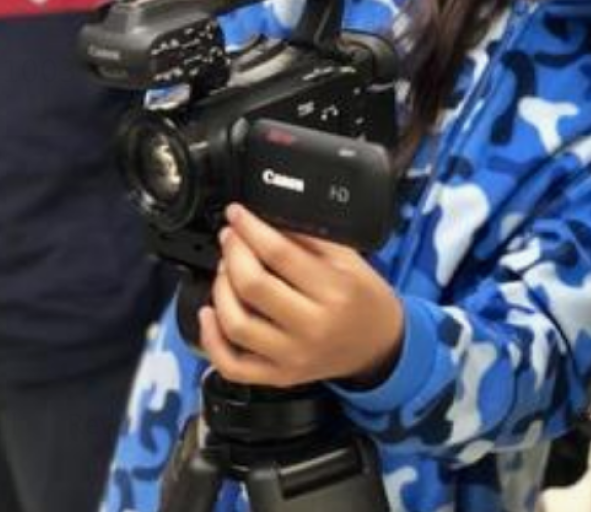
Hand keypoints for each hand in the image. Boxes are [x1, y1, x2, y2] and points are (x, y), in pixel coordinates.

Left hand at [198, 203, 404, 387]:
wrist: (380, 345)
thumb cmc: (364, 299)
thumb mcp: (350, 259)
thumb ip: (309, 239)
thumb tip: (266, 220)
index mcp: (335, 291)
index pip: (279, 253)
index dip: (251, 229)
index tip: (238, 214)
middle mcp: (312, 326)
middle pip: (252, 286)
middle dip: (233, 253)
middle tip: (231, 238)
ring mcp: (293, 356)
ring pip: (236, 323)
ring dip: (220, 289)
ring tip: (225, 270)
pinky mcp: (279, 376)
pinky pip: (232, 364)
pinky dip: (211, 339)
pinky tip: (211, 314)